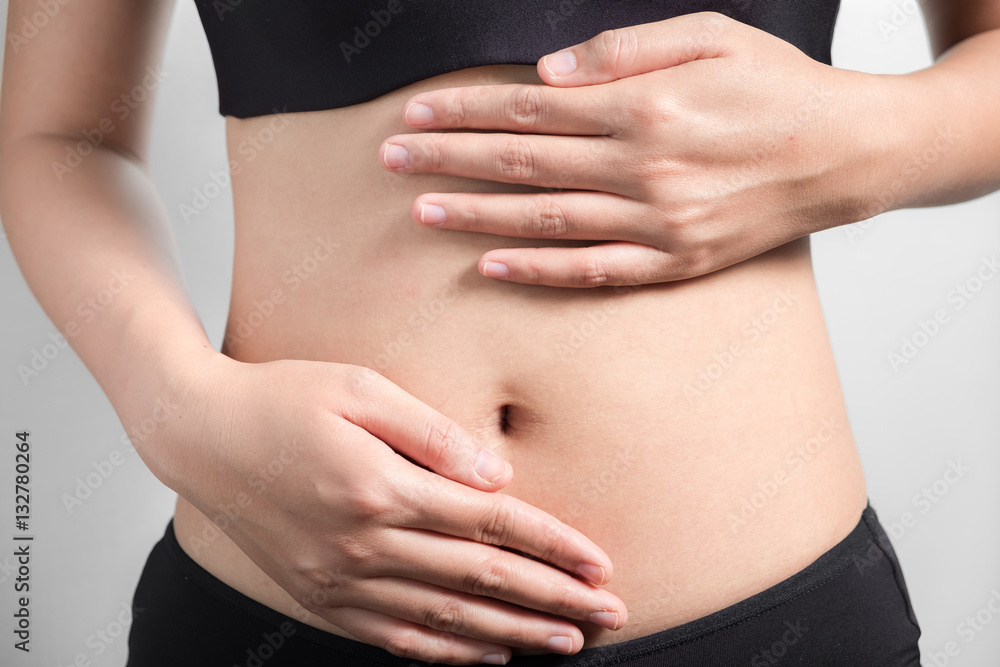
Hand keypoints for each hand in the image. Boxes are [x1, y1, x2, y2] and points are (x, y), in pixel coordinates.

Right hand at [154, 353, 625, 664]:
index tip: (600, 565)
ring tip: (565, 644)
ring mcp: (339, 579)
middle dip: (553, 600)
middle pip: (480, 582)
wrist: (201, 436)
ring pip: (446, 620)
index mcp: (380, 487)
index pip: (490, 525)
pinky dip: (447, 654)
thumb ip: (432, 433)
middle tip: (608, 617)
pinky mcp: (320, 597)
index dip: (552, 547)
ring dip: (513, 635)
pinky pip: (394, 638)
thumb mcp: (359, 389)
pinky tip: (487, 657)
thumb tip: (497, 474)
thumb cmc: (282, 398)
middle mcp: (363, 543)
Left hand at [380, 12, 890, 286]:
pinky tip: (490, 266)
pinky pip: (592, 270)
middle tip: (389, 159)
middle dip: (447, 159)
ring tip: (419, 211)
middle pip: (520, 162)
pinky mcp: (674, 262)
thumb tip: (548, 72)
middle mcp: (642, 167)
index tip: (414, 113)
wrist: (849, 153)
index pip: (528, 107)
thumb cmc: (778, 87)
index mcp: (645, 105)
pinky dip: (538, 270)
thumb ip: (624, 51)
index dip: (463, 110)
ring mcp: (657, 223)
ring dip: (474, 215)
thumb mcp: (711, 35)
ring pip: (543, 219)